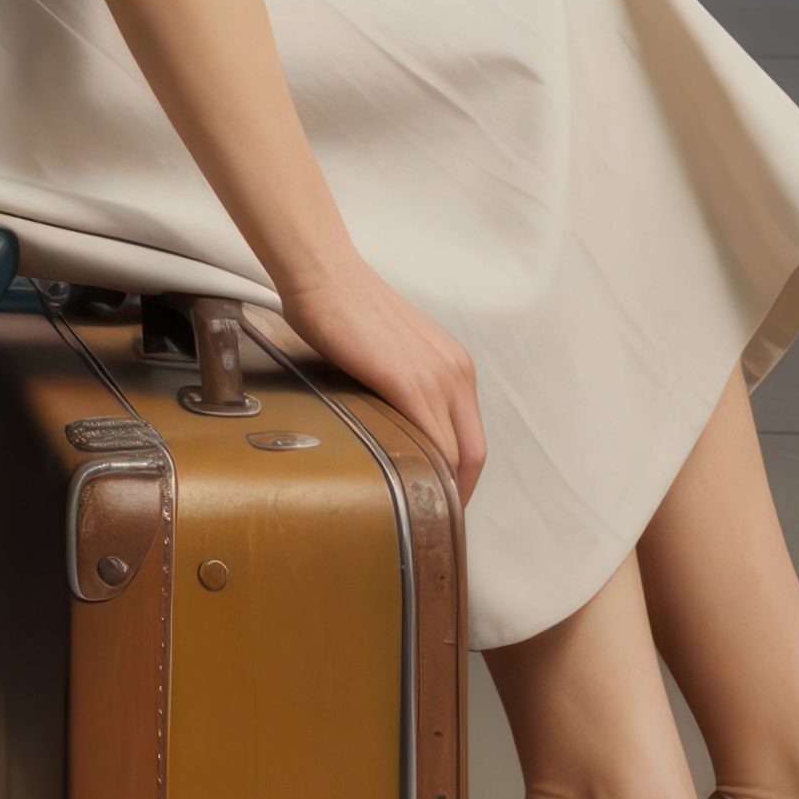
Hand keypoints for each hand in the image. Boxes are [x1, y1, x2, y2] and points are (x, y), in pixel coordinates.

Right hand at [255, 251, 486, 506]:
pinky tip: (405, 489)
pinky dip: (423, 470)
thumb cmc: (347, 311)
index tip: (440, 499)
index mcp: (455, 367)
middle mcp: (456, 374)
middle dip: (458, 492)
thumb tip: (392, 429)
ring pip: (454, 453)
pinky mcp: (407, 382)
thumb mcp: (394, 354)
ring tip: (418, 515)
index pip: (472, 439)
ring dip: (440, 488)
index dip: (461, 477)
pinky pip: (429, 439)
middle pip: (473, 453)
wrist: (326, 277)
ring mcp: (436, 378)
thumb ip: (404, 389)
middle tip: (433, 522)